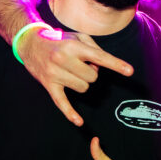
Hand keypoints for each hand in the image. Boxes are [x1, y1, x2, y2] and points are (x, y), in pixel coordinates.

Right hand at [18, 28, 133, 125]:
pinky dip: (70, 113)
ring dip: (82, 83)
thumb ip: (95, 49)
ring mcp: (55, 74)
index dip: (116, 64)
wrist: (31, 44)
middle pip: (93, 77)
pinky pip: (62, 103)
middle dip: (91, 73)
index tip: (129, 71)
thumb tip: (103, 66)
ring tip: (73, 73)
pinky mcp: (49, 85)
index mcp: (74, 47)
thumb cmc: (60, 41)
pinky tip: (79, 122)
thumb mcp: (78, 37)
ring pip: (83, 88)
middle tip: (81, 65)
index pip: (100, 57)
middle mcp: (63, 59)